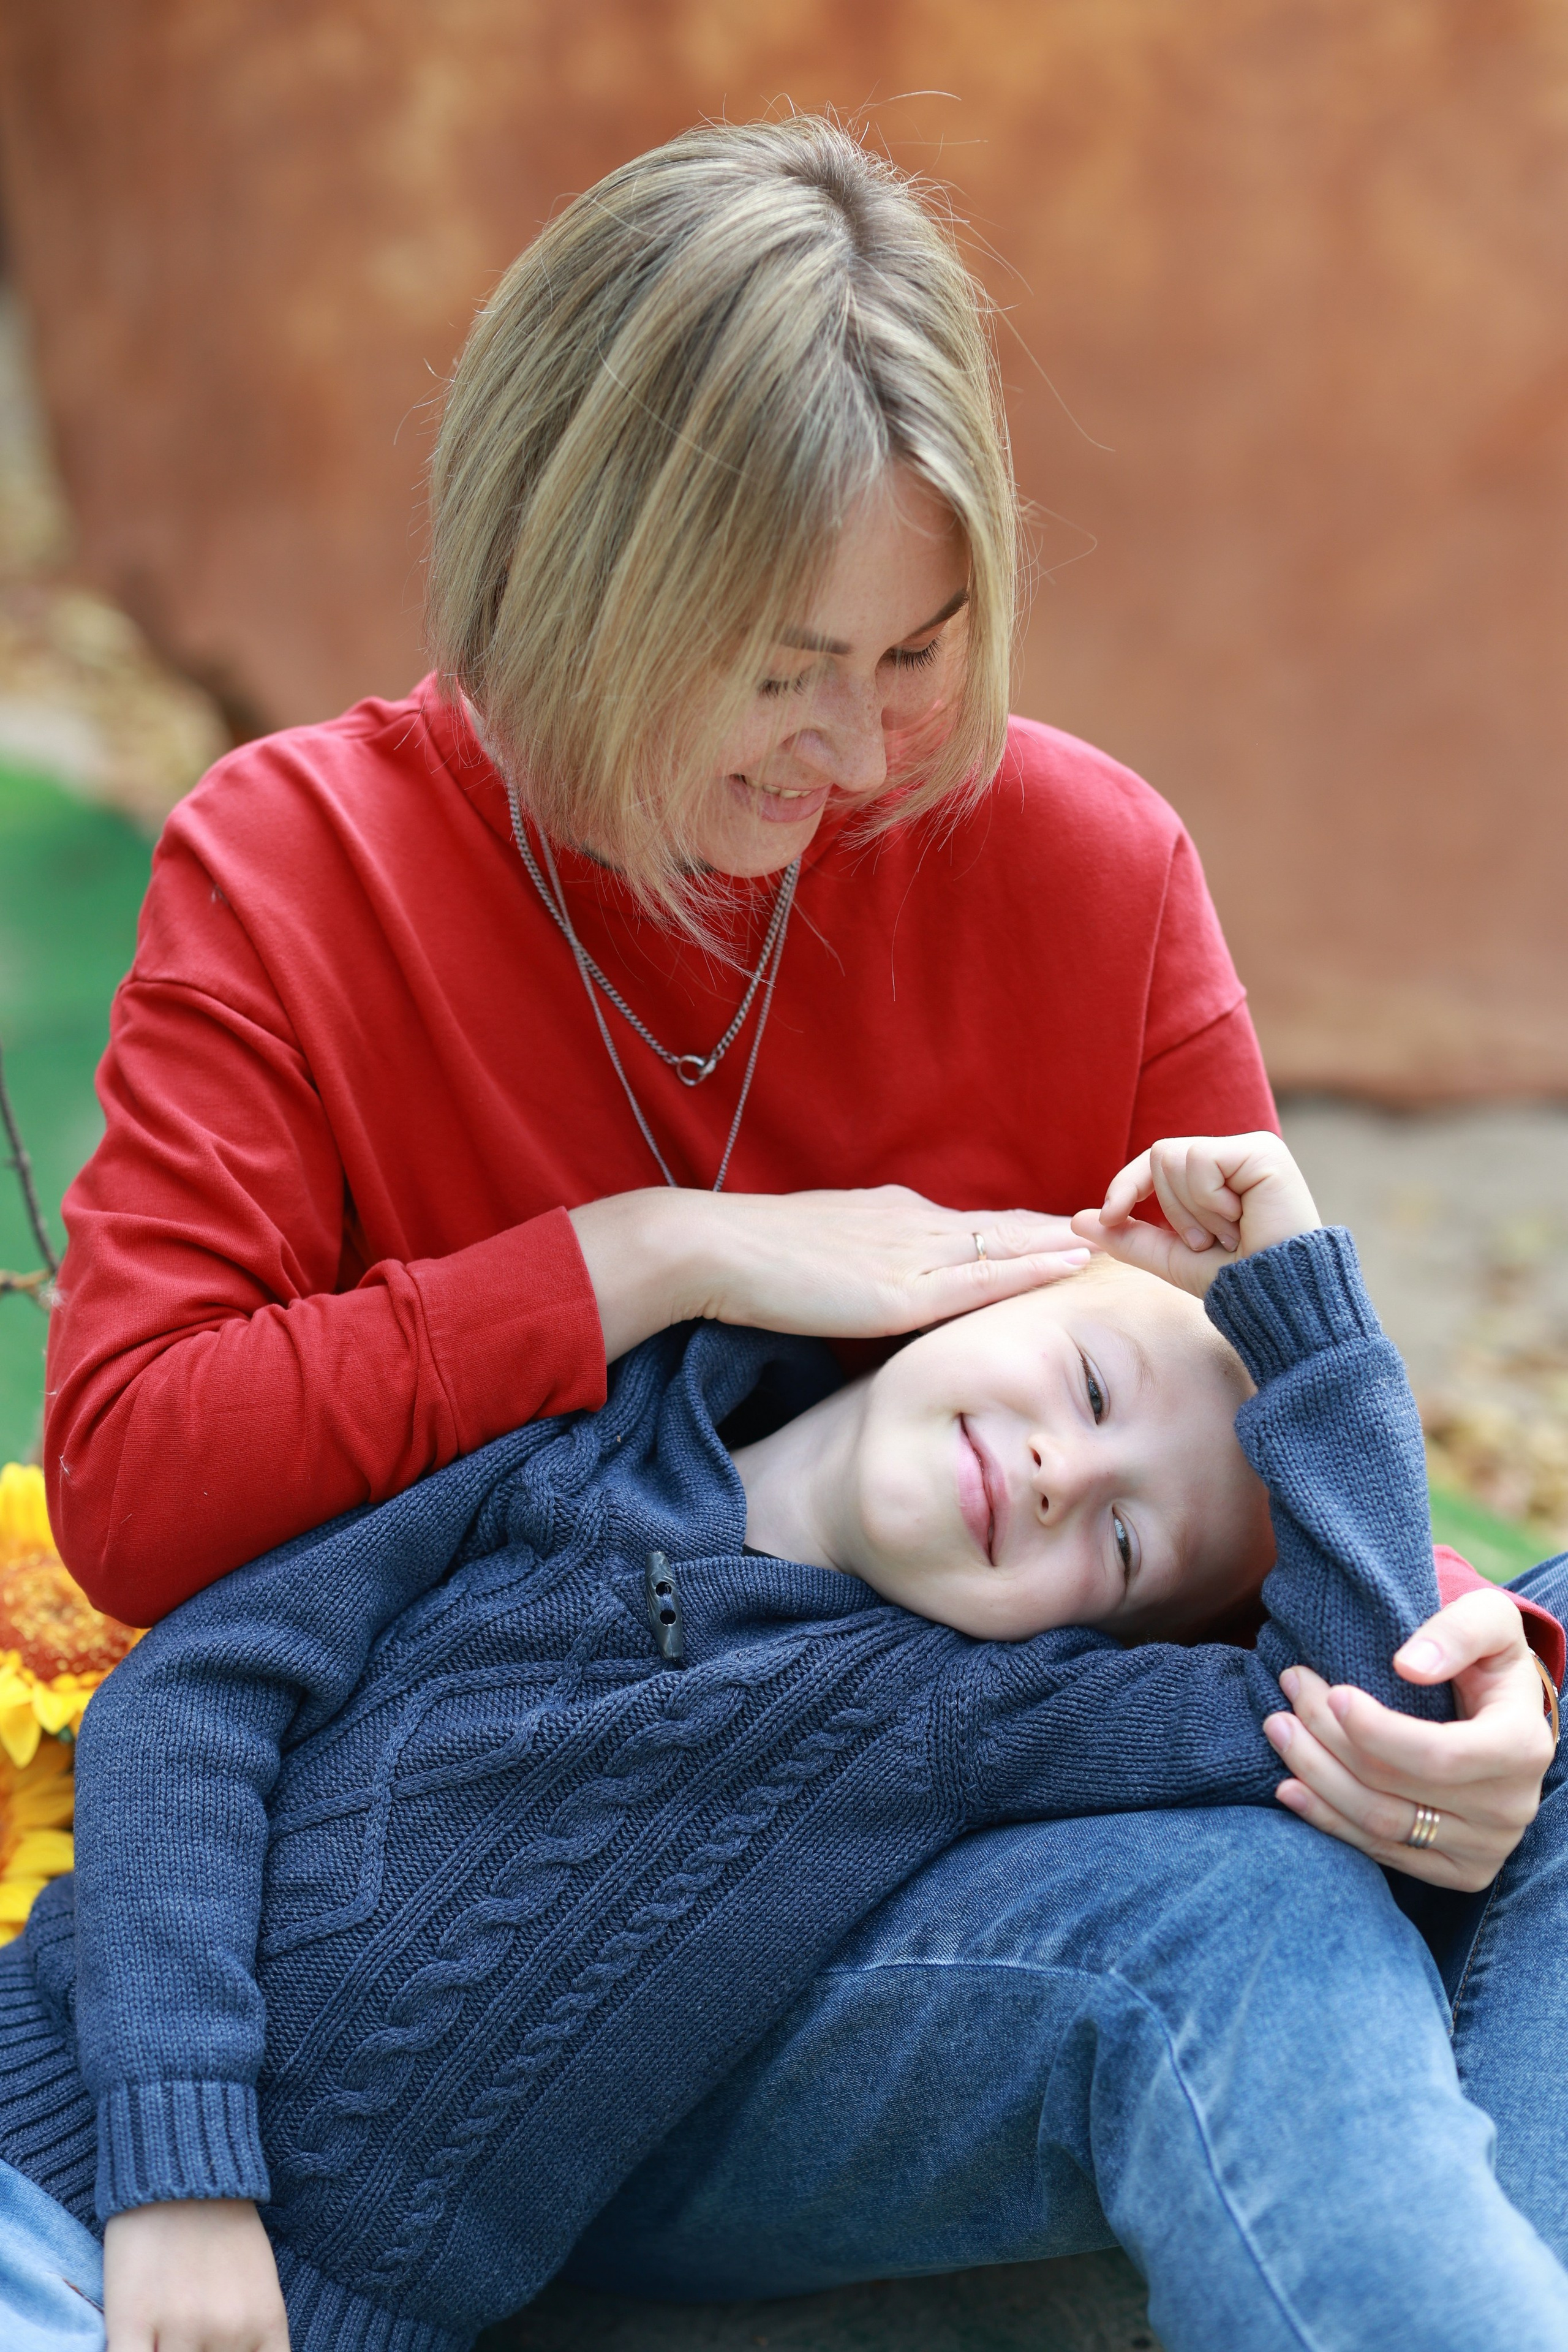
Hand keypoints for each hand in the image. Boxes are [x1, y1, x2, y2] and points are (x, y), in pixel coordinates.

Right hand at [105, 2199, 288, 2351]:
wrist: (180, 2168)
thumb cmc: (222, 2224)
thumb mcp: (258, 2283)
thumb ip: (251, 2334)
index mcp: (265, 2322)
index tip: (218, 2351)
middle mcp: (229, 2331)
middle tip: (189, 2337)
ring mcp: (181, 2327)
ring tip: (164, 2336)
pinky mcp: (131, 2320)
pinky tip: (137, 2345)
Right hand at [570, 1186, 1089, 1360]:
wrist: (717, 1249)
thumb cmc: (754, 1257)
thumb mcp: (824, 1250)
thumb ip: (863, 1261)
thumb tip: (883, 1282)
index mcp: (893, 1215)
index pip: (975, 1223)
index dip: (1025, 1228)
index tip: (1067, 1230)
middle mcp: (914, 1224)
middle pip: (1005, 1227)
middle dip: (1060, 1231)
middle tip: (1118, 1229)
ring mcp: (913, 1254)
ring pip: (1008, 1245)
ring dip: (1064, 1244)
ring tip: (1117, 1243)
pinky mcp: (904, 1290)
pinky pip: (985, 1277)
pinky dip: (1035, 1268)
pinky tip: (1074, 1265)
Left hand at [1071, 1131, 1319, 1296]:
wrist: (1277, 1299)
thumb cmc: (1234, 1282)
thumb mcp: (1171, 1259)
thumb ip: (1129, 1238)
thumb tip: (1078, 1220)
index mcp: (1217, 1175)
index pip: (1156, 1161)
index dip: (1126, 1185)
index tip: (1110, 1216)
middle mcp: (1235, 1155)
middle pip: (1160, 1155)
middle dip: (1172, 1209)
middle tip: (1209, 1240)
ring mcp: (1252, 1149)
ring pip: (1174, 1156)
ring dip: (1191, 1209)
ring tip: (1228, 1233)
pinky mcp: (1264, 1151)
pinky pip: (1199, 1160)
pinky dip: (1207, 1200)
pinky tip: (1241, 1219)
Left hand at [1262, 1586, 1556, 1889]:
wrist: (1505, 1716)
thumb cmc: (1489, 1661)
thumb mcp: (1490, 1622)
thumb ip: (1458, 1632)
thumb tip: (1409, 1665)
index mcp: (1522, 1748)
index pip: (1438, 1754)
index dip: (1377, 1730)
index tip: (1332, 1693)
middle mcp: (1509, 1808)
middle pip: (1396, 1787)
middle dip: (1330, 1737)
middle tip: (1290, 1689)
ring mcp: (1485, 1848)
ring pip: (1381, 1823)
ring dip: (1317, 1777)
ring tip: (1278, 1729)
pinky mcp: (1458, 1872)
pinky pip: (1383, 1853)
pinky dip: (1329, 1821)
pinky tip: (1291, 1787)